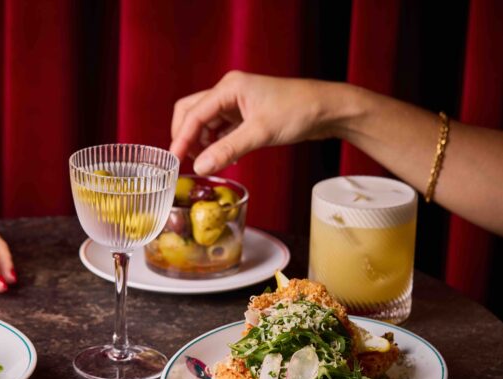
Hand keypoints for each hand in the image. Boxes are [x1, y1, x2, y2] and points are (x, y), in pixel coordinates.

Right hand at [170, 71, 339, 174]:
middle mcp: (229, 92)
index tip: (173, 161)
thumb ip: (227, 150)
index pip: (193, 113)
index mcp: (229, 87)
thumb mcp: (260, 133)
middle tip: (186, 161)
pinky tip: (224, 157)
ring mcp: (237, 103)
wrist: (329, 109)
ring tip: (208, 162)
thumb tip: (199, 167)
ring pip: (206, 123)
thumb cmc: (299, 111)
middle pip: (192, 113)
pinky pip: (221, 129)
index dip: (180, 138)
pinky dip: (217, 144)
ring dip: (202, 142)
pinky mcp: (246, 114)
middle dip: (187, 137)